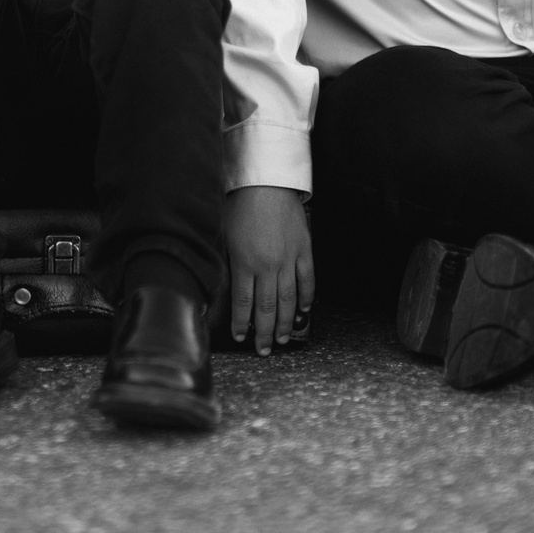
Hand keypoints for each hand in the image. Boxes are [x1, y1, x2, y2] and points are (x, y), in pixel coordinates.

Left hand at [223, 186, 314, 354]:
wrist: (266, 182)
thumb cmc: (240, 204)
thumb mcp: (226, 236)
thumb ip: (232, 264)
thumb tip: (232, 288)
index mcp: (244, 263)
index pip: (243, 304)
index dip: (243, 325)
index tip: (242, 338)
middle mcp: (267, 266)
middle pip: (266, 309)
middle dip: (264, 333)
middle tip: (264, 350)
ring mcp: (288, 259)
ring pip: (288, 300)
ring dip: (285, 323)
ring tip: (283, 340)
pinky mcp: (304, 250)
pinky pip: (307, 281)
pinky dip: (306, 298)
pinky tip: (303, 311)